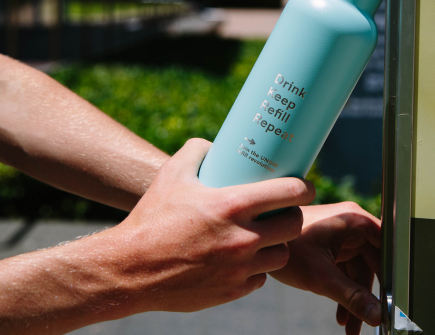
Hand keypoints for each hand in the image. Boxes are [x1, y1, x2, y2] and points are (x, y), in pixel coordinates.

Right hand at [111, 138, 315, 312]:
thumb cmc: (152, 217)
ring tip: (264, 236)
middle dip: (292, 216)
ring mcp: (239, 268)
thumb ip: (198, 150)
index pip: (290, 192)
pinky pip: (260, 279)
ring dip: (277, 245)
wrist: (129, 269)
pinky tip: (243, 259)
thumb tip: (216, 145)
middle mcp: (243, 238)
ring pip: (282, 255)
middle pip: (294, 225)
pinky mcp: (232, 291)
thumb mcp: (172, 174)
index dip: (304, 187)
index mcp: (233, 205)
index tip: (305, 186)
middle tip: (283, 211)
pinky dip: (256, 269)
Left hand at [270, 202, 382, 334]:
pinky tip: (341, 316)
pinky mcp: (331, 246)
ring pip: (359, 271)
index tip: (394, 299)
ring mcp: (341, 236)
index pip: (388, 246)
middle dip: (371, 295)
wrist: (260, 243)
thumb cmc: (288, 247)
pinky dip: (344, 292)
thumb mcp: (322, 276)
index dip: (393, 272)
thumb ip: (351, 296)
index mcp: (354, 220)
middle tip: (374, 320)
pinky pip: (346, 271)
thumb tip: (375, 315)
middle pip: (374, 263)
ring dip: (356, 299)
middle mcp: (351, 225)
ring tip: (352, 328)